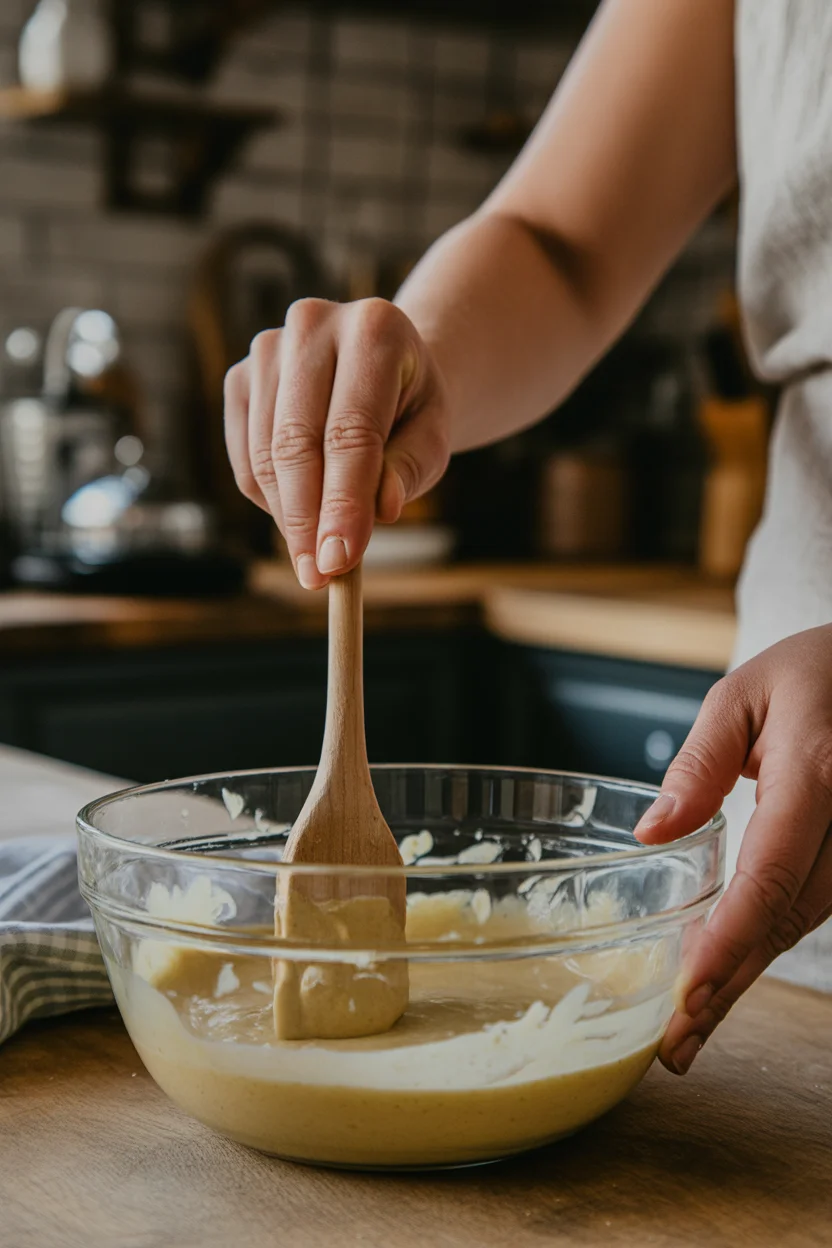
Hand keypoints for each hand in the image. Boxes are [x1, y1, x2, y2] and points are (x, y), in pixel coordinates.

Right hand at [224, 298, 451, 588]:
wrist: (385, 369)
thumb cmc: (413, 410)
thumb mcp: (432, 438)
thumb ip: (410, 470)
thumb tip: (380, 510)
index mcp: (374, 329)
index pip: (352, 431)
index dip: (343, 501)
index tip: (340, 560)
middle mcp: (313, 323)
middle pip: (296, 442)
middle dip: (307, 519)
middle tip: (320, 575)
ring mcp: (268, 348)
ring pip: (265, 455)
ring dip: (289, 516)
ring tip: (318, 552)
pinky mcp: (240, 377)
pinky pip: (244, 459)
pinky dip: (270, 499)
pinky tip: (302, 513)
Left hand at [636, 625, 831, 1074]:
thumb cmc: (812, 673)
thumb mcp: (741, 696)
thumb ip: (698, 764)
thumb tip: (653, 834)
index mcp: (818, 774)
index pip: (772, 873)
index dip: (732, 938)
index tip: (691, 989)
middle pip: (788, 917)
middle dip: (731, 983)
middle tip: (677, 1043)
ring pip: (803, 923)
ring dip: (747, 976)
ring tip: (692, 1027)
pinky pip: (812, 907)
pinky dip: (766, 944)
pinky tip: (728, 975)